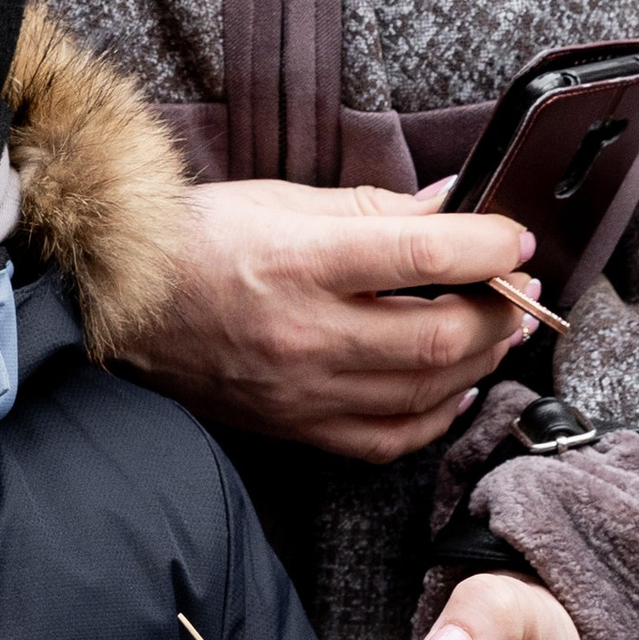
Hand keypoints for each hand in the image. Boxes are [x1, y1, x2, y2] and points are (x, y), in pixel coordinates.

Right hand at [120, 182, 539, 463]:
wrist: (117, 303)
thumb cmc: (196, 240)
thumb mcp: (283, 199)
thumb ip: (377, 209)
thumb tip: (454, 205)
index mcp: (299, 260)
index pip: (423, 256)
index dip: (488, 246)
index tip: (515, 238)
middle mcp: (304, 332)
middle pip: (440, 335)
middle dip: (502, 311)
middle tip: (521, 288)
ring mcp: (301, 390)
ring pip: (426, 391)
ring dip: (483, 360)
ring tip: (500, 330)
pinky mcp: (296, 427)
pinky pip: (388, 440)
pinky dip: (438, 417)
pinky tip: (458, 388)